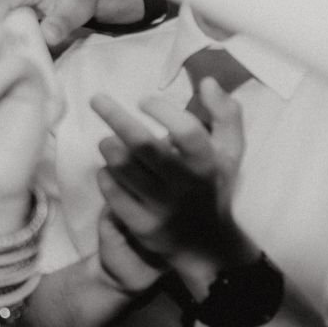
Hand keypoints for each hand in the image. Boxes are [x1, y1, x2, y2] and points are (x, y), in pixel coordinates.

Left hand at [90, 82, 249, 292]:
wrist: (206, 245)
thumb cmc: (214, 187)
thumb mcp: (230, 152)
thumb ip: (226, 115)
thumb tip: (208, 81)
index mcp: (208, 164)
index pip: (187, 132)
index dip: (163, 110)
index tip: (144, 100)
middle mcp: (185, 185)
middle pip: (144, 146)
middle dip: (116, 117)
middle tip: (97, 99)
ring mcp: (161, 208)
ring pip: (123, 168)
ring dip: (108, 147)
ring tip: (108, 141)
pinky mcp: (141, 226)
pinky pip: (112, 193)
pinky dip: (105, 175)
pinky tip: (109, 168)